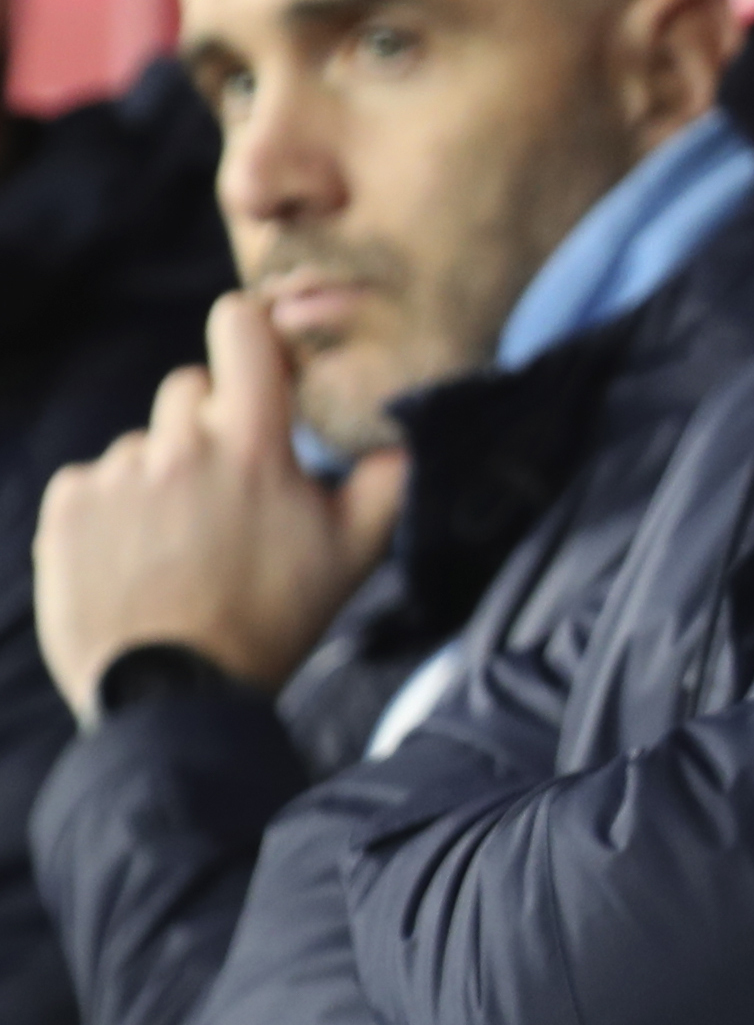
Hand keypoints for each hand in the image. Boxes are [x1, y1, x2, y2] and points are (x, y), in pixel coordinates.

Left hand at [35, 293, 407, 722]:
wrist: (179, 696)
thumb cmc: (275, 619)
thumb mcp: (354, 552)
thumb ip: (390, 480)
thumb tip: (412, 430)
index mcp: (252, 446)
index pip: (240, 328)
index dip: (252, 331)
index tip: (261, 362)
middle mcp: (178, 448)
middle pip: (189, 389)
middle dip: (212, 425)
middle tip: (228, 488)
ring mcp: (117, 478)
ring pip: (142, 442)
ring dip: (162, 473)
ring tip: (180, 539)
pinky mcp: (68, 509)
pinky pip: (94, 480)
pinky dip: (114, 508)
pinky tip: (138, 555)